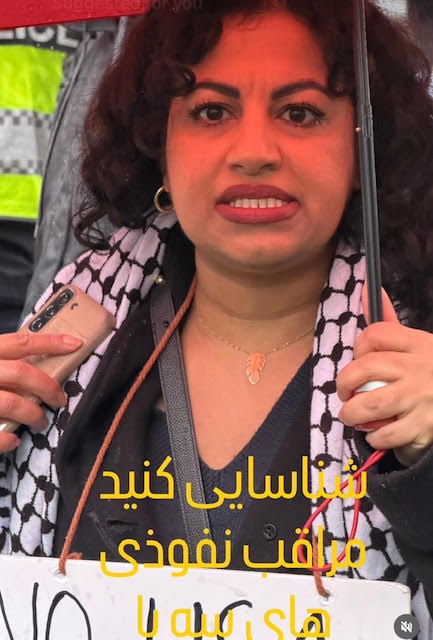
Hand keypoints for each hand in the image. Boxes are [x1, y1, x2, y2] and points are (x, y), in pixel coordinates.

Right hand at [0, 332, 81, 453]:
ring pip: (12, 403)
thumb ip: (0, 360)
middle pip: (22, 373)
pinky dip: (7, 440)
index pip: (21, 342)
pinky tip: (14, 441)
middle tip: (61, 399)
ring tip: (41, 421)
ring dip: (33, 415)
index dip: (50, 342)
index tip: (75, 344)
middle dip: (48, 386)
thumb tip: (36, 365)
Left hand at [337, 285, 432, 465]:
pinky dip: (374, 437)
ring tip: (353, 416)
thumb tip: (364, 289)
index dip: (357, 348)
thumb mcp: (417, 343)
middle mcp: (418, 368)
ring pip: (369, 406)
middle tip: (345, 394)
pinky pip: (385, 434)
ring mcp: (421, 398)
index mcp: (417, 344)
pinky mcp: (424, 427)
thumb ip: (388, 320)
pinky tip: (377, 433)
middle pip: (364, 370)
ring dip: (352, 414)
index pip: (373, 335)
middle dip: (344, 384)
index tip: (358, 361)